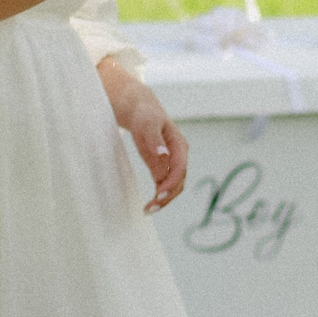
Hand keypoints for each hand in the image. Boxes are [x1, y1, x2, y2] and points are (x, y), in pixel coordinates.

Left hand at [107, 75, 188, 212]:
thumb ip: (154, 140)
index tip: (157, 195)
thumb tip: (165, 157)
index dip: (170, 184)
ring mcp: (171, 160)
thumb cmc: (142, 113)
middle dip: (167, 196)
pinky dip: (160, 194)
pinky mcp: (162, 164)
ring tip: (147, 210)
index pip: (180, 169)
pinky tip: (149, 203)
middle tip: (149, 209)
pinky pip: (165, 183)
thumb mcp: (146, 123)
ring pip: (174, 185)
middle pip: (179, 181)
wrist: (137, 106)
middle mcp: (178, 154)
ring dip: (164, 198)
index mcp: (178, 144)